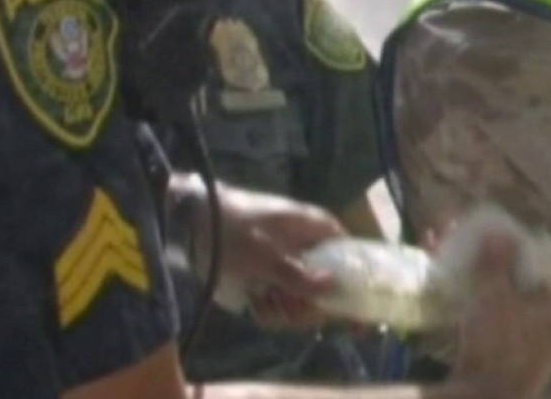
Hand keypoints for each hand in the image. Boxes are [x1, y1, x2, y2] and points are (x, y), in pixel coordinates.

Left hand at [172, 176, 343, 325]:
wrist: (194, 224)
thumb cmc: (236, 232)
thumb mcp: (266, 257)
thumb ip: (300, 276)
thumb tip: (334, 288)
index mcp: (319, 231)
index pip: (354, 260)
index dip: (356, 290)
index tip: (356, 324)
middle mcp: (311, 248)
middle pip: (328, 290)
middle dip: (306, 307)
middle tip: (285, 307)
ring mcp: (290, 264)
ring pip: (303, 300)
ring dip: (283, 310)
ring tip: (261, 299)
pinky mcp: (271, 277)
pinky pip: (281, 302)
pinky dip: (267, 308)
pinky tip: (253, 300)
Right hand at [448, 234, 550, 398]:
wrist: (485, 398)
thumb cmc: (498, 340)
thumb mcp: (494, 294)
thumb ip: (497, 262)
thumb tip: (499, 232)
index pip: (541, 271)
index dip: (515, 257)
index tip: (492, 249)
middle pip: (525, 294)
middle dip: (500, 279)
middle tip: (476, 267)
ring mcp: (539, 355)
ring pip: (513, 317)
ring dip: (492, 303)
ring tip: (467, 289)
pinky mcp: (519, 371)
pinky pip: (504, 338)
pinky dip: (489, 326)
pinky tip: (469, 320)